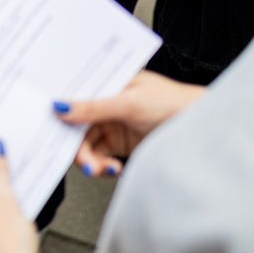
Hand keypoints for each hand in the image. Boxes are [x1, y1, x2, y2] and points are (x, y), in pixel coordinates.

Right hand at [54, 71, 205, 176]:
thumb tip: (61, 107)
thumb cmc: (172, 103)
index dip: (61, 112)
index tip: (52, 129)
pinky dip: (102, 166)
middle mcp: (107, 103)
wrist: (201, 128)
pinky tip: (112, 169)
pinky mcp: (121, 144)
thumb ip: (93, 107)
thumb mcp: (128, 102)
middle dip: (78, 147)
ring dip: (90, 160)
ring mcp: (114, 124)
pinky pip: (101, 157)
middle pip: (77, 127)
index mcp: (107, 83)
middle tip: (85, 162)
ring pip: (87, 145)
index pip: (75, 97)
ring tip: (101, 169)